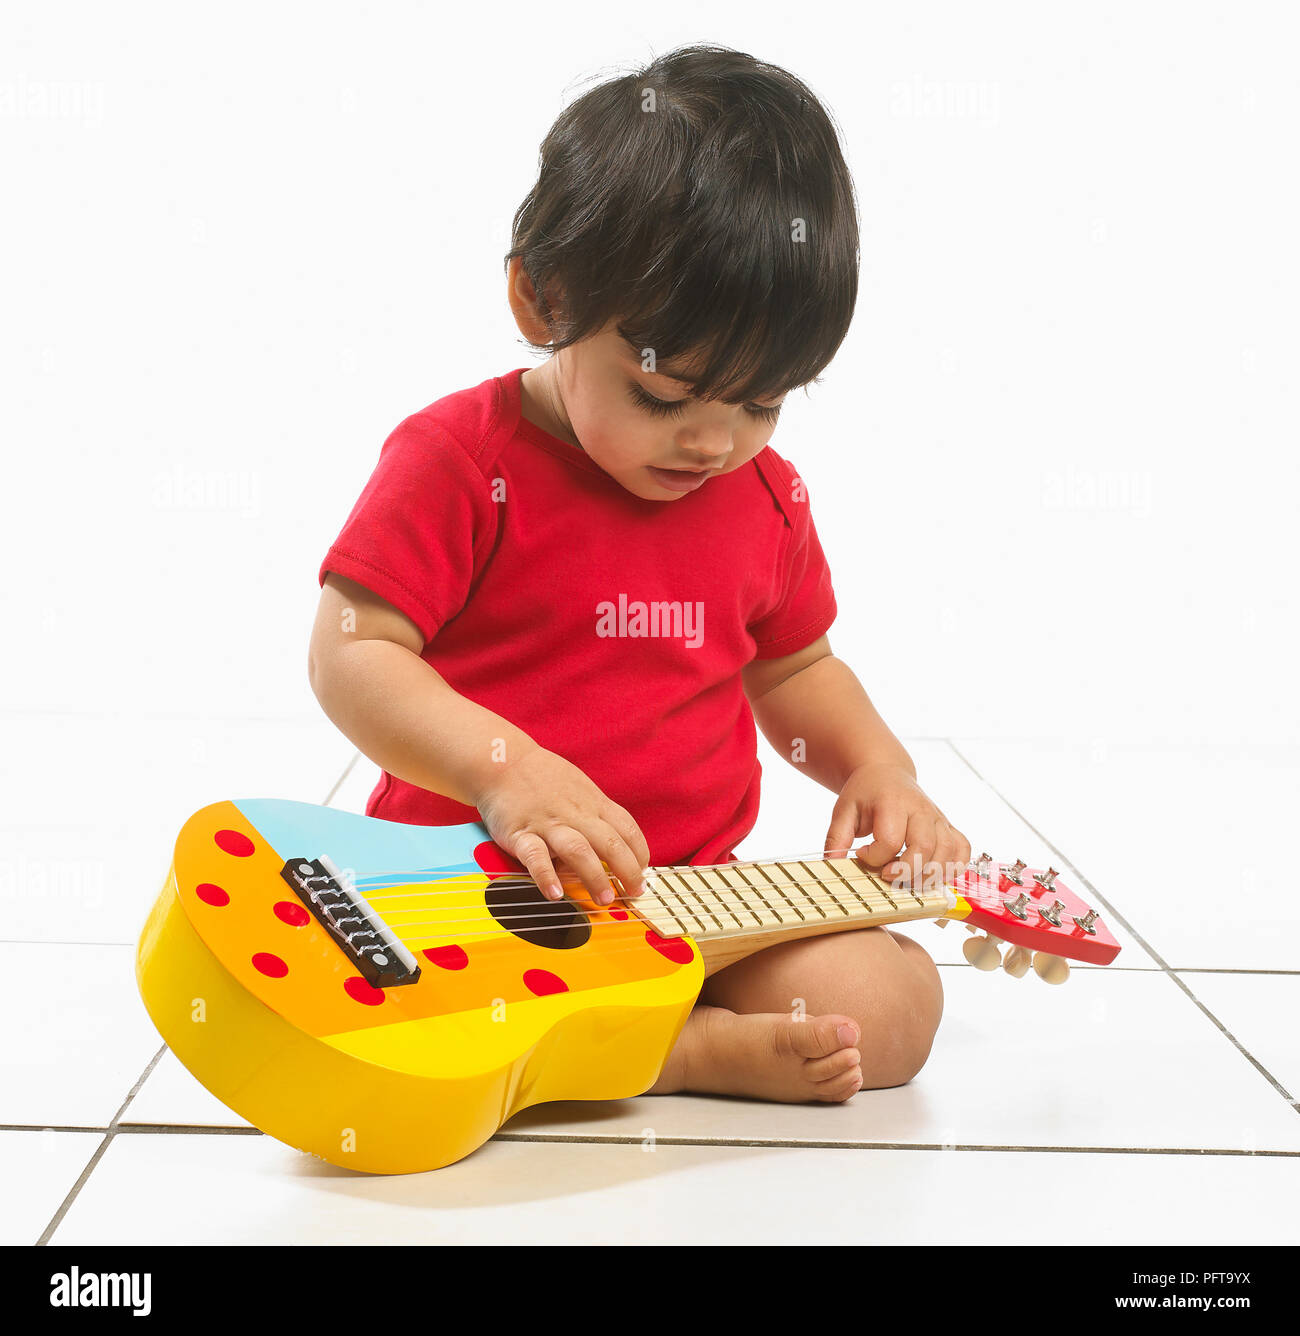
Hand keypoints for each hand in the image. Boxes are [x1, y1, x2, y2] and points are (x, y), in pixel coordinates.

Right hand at [474, 746, 650, 904]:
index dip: (640, 853)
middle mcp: (575, 814)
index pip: (627, 829)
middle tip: (634, 893)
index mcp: (592, 803)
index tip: (643, 872)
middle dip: (627, 870)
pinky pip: (535, 856)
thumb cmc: (542, 778)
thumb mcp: (579, 789)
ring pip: (578, 850)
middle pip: (610, 842)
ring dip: (594, 876)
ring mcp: (548, 824)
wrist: (500, 761)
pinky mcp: (520, 833)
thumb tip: (615, 848)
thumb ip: (596, 815)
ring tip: (604, 899)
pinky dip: (546, 876)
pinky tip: (555, 894)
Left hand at [824, 762, 971, 890]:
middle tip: (886, 875)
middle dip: (904, 872)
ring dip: (928, 875)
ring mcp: (938, 818)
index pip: (890, 839)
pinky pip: (963, 849)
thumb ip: (836, 838)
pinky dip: (954, 867)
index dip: (874, 857)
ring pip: (946, 853)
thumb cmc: (865, 794)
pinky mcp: (949, 826)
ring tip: (907, 879)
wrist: (886, 772)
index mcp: (892, 802)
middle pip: (923, 848)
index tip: (862, 855)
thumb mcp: (843, 810)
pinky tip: (934, 873)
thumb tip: (831, 866)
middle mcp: (920, 809)